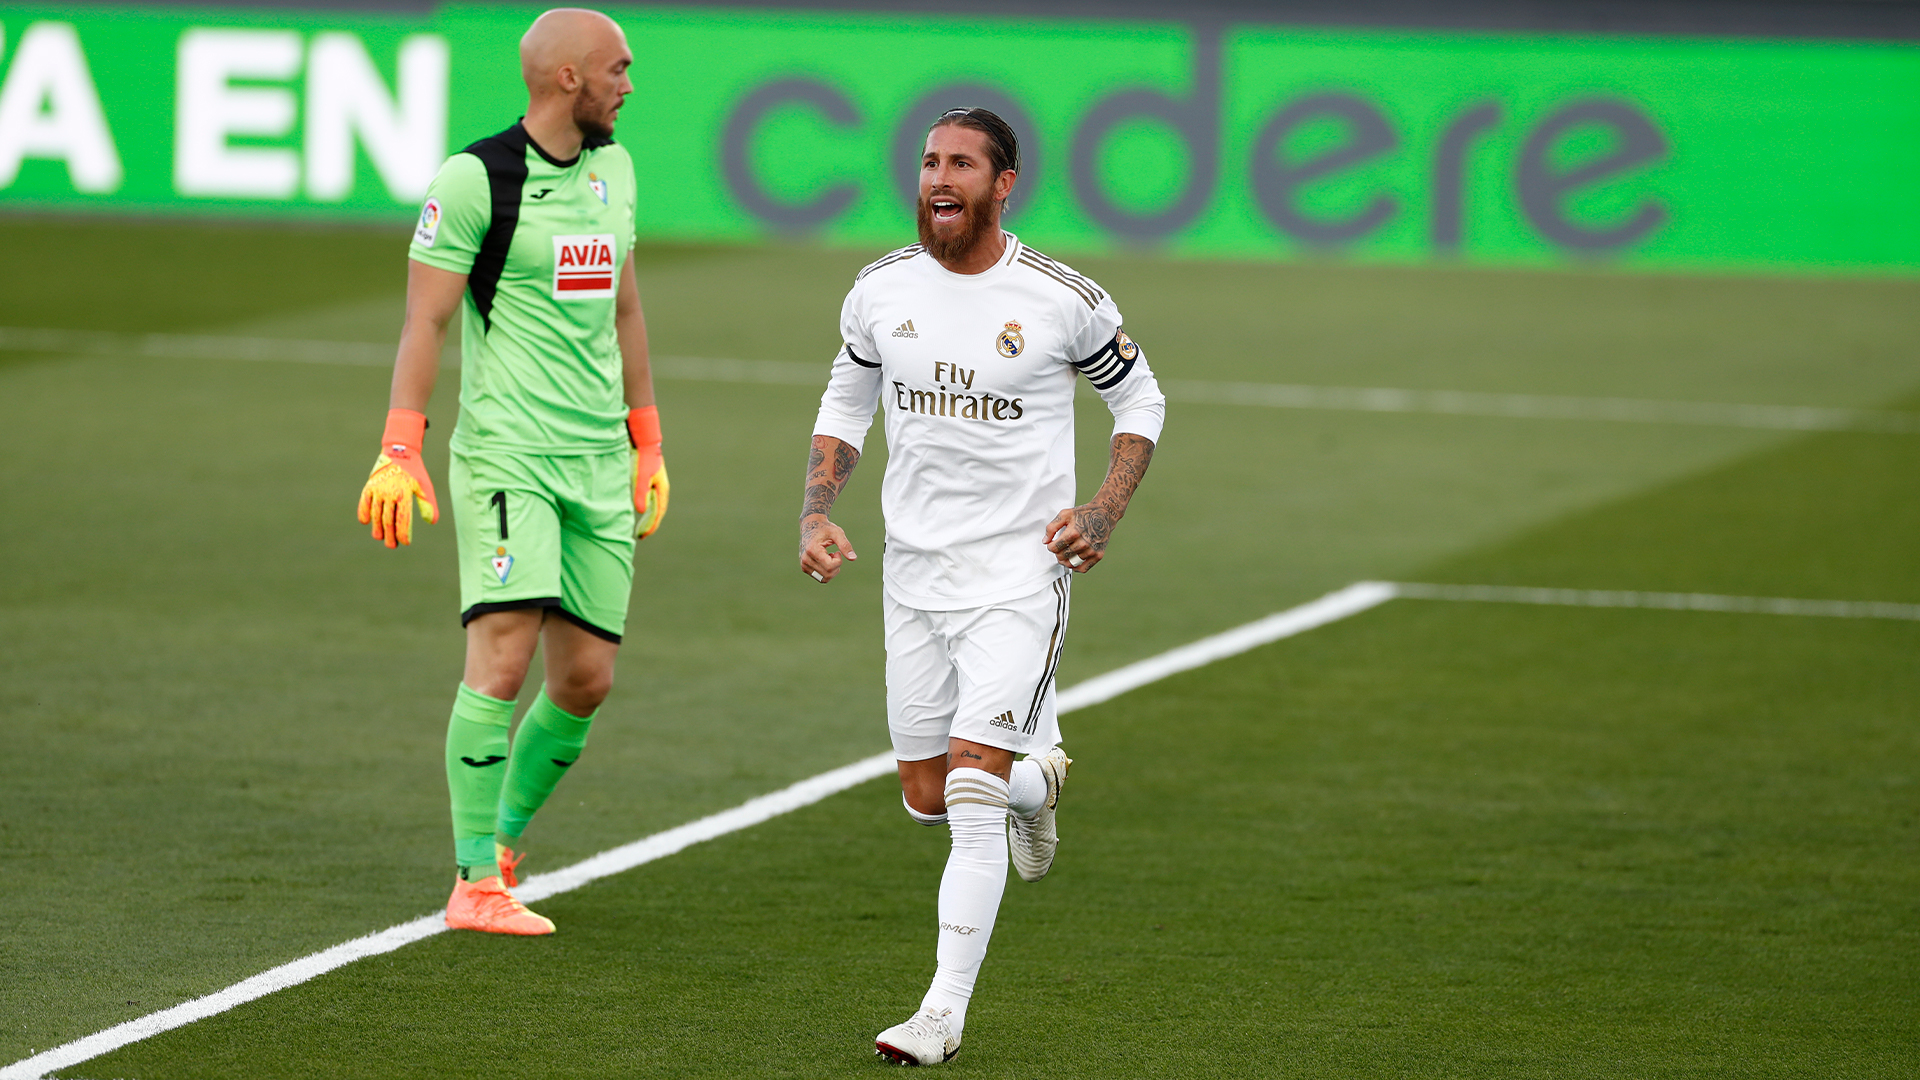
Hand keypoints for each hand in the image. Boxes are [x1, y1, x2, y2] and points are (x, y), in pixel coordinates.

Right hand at [357, 408, 438, 547]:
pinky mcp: (369, 486)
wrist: (400, 452)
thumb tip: (432, 522)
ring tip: (380, 537)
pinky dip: (363, 512)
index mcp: (404, 493)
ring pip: (375, 513)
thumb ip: (428, 504)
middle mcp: (389, 492)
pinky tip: (366, 522)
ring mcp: (377, 490)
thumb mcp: (425, 486)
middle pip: (387, 519)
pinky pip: (364, 503)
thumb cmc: (415, 472)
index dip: (403, 533)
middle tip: (392, 546)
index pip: (402, 519)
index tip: (405, 542)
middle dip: (390, 535)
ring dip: (377, 528)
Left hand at [628, 406, 668, 539]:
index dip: (650, 526)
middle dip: (649, 524)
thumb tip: (641, 511)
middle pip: (657, 511)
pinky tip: (638, 508)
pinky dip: (645, 507)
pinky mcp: (649, 479)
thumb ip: (640, 493)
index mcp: (661, 490)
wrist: (644, 439)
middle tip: (640, 535)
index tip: (642, 536)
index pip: (657, 513)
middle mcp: (661, 488)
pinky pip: (649, 498)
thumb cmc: (642, 457)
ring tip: (640, 525)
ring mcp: (656, 484)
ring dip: (648, 516)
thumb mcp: (639, 476)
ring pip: (654, 505)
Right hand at [799, 516, 857, 583]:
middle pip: (828, 574)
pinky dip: (827, 572)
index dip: (838, 561)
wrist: (810, 526)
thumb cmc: (825, 529)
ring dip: (832, 570)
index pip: (830, 566)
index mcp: (812, 550)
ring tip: (829, 557)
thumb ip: (845, 545)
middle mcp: (805, 559)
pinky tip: (825, 560)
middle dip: (836, 566)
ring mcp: (804, 565)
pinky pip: (820, 578)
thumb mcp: (837, 533)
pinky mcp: (804, 568)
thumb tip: (853, 558)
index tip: (837, 552)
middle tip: (835, 554)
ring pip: (824, 578)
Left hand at [1043, 503, 1114, 572]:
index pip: (1055, 548)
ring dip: (1066, 560)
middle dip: (1057, 553)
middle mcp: (1083, 543)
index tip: (1052, 545)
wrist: (1104, 514)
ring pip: (1071, 563)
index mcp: (1073, 533)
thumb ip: (1052, 527)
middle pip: (1062, 556)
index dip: (1050, 547)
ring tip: (1065, 554)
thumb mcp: (1065, 514)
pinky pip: (1083, 568)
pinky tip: (1074, 561)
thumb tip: (1045, 541)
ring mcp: (1091, 550)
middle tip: (1059, 549)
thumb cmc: (1084, 514)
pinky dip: (1076, 567)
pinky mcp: (1098, 555)